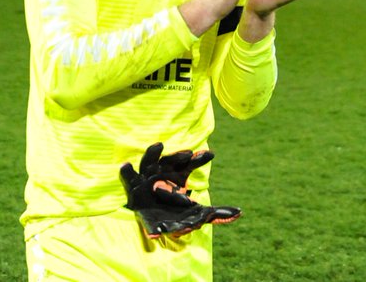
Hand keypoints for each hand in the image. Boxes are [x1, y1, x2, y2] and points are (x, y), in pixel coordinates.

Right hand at [120, 143, 241, 238]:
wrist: (151, 219)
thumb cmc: (174, 211)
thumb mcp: (195, 214)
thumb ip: (215, 213)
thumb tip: (239, 213)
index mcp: (178, 174)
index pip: (190, 164)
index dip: (199, 159)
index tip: (210, 154)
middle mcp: (162, 171)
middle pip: (171, 160)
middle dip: (179, 156)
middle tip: (189, 154)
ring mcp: (147, 178)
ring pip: (149, 161)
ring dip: (153, 153)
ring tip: (159, 145)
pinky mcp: (133, 188)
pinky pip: (128, 177)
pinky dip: (126, 171)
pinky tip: (125, 165)